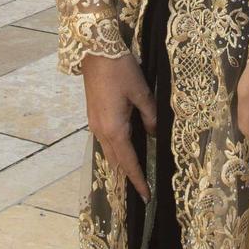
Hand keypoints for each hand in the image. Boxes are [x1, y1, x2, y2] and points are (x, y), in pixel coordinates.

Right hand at [80, 51, 156, 201]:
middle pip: (116, 161)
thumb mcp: (141, 92)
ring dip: (121, 164)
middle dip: (128, 176)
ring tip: (133, 175)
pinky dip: (115, 151)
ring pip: (109, 152)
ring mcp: (95, 124)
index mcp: (115, 129)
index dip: (138, 179)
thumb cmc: (121, 70)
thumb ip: (150, 116)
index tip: (145, 196)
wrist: (96, 51)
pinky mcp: (93, 116)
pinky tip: (123, 150)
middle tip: (141, 191)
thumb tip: (155, 134)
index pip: (128, 162)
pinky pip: (105, 141)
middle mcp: (101, 131)